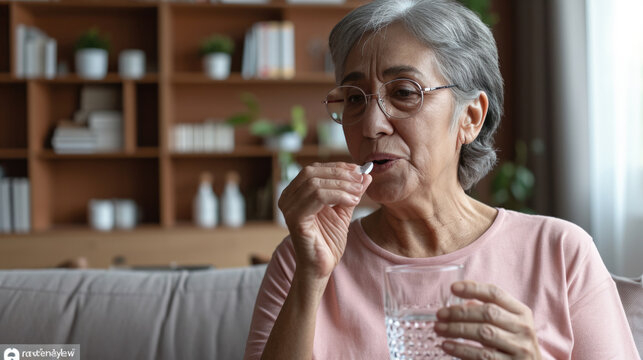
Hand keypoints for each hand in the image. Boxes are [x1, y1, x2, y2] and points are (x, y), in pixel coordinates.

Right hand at [278, 162, 370, 280]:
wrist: (322, 266)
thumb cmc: (328, 241)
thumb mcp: (343, 211)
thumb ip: (351, 192)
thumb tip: (365, 174)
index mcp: (295, 193)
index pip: (314, 169)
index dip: (337, 167)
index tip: (358, 170)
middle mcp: (287, 198)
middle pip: (312, 172)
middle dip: (340, 174)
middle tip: (360, 179)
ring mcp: (288, 208)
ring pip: (316, 183)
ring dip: (342, 185)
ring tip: (358, 192)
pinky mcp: (295, 219)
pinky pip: (318, 197)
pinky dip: (338, 195)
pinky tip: (352, 201)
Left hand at [434, 281, 541, 359]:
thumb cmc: (515, 344)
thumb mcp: (509, 324)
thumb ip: (489, 311)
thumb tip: (464, 302)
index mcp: (521, 312)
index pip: (495, 294)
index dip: (473, 288)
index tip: (453, 288)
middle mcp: (523, 328)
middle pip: (488, 313)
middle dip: (460, 312)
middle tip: (440, 314)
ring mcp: (519, 348)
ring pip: (483, 333)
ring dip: (456, 330)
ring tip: (438, 328)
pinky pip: (482, 356)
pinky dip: (461, 350)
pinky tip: (447, 346)